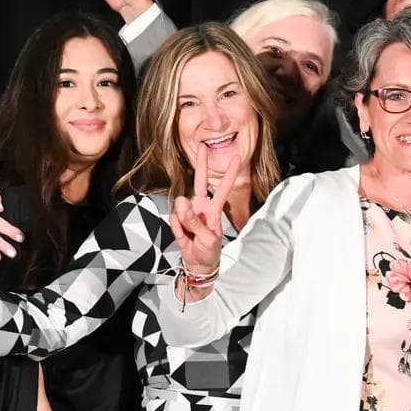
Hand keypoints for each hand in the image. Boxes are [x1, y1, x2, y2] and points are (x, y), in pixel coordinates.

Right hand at [165, 139, 242, 276]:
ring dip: (184, 221)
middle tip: (203, 145)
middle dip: (202, 164)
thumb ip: (194, 221)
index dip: (228, 174)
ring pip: (182, 206)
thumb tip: (180, 201)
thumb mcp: (207, 239)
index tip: (236, 157)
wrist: (197, 264)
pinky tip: (185, 237)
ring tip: (192, 236)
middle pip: (200, 181)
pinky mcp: (177, 219)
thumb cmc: (208, 251)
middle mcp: (201, 206)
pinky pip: (174, 221)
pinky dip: (178, 230)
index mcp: (213, 210)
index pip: (222, 189)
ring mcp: (188, 212)